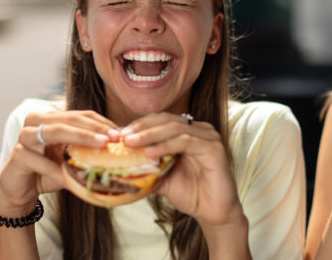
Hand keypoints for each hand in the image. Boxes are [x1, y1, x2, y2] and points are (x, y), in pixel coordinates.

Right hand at [0, 110, 118, 215]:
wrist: (21, 191)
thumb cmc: (48, 172)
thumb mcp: (70, 160)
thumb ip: (86, 152)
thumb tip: (118, 151)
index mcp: (52, 119)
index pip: (80, 115)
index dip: (101, 122)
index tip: (120, 134)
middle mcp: (37, 122)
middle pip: (69, 119)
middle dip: (94, 128)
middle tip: (113, 138)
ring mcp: (25, 136)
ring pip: (54, 131)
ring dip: (79, 137)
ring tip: (100, 145)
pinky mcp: (18, 155)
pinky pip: (39, 160)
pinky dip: (55, 169)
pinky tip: (68, 178)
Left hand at [122, 113, 244, 228]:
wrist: (212, 212)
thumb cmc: (190, 193)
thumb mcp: (161, 177)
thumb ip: (145, 166)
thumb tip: (118, 163)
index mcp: (188, 131)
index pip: (160, 119)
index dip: (139, 124)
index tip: (119, 134)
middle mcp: (199, 129)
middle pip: (165, 120)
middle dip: (141, 127)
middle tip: (123, 137)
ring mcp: (208, 137)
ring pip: (174, 128)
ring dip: (150, 135)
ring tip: (131, 143)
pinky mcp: (214, 148)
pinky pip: (186, 141)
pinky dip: (165, 145)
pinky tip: (150, 153)